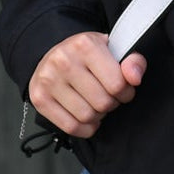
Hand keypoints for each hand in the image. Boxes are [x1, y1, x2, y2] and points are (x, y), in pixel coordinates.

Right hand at [27, 32, 146, 139]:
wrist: (53, 54)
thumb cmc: (87, 55)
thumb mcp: (113, 49)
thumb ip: (133, 61)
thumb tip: (134, 78)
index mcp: (85, 45)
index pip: (117, 83)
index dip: (126, 91)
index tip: (123, 89)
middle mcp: (64, 60)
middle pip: (102, 102)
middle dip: (111, 104)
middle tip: (108, 96)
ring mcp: (48, 80)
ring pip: (87, 117)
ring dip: (98, 116)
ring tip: (96, 104)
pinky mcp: (39, 98)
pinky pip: (70, 127)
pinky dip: (84, 128)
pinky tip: (87, 118)